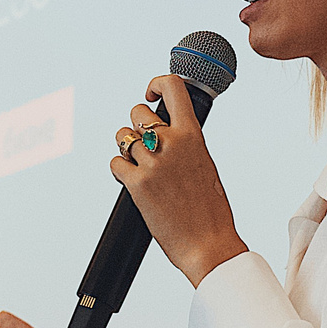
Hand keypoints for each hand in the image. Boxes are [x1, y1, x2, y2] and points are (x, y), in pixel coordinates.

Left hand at [113, 73, 249, 285]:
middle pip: (137, 112)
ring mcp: (152, 163)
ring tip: (139, 165)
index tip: (151, 94)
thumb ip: (187, 145)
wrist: (208, 244)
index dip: (156, 83)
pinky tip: (131, 181)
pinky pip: (115, 163)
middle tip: (145, 145)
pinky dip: (119, 170)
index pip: (172, 88)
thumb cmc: (210, 210)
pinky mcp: (136, 184)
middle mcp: (172, 143)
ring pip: (122, 136)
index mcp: (193, 136)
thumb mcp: (205, 166)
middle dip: (137, 127)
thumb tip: (170, 135)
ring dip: (126, 148)